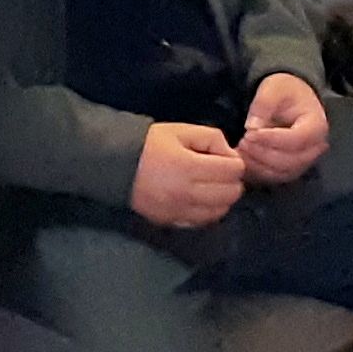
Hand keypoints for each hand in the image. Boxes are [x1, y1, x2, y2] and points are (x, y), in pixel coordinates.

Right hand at [130, 122, 247, 227]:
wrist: (117, 166)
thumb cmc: (151, 144)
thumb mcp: (182, 130)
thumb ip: (212, 138)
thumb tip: (230, 156)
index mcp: (190, 167)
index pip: (233, 170)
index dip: (235, 161)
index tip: (224, 157)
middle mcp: (187, 193)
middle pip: (231, 193)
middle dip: (232, 180)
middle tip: (221, 171)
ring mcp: (180, 211)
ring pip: (220, 211)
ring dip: (223, 198)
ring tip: (212, 186)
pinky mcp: (172, 221)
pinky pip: (203, 221)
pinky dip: (209, 211)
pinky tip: (202, 199)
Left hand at [238, 71, 330, 184]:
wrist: (292, 99)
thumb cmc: (285, 91)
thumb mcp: (273, 88)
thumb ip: (263, 104)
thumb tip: (252, 127)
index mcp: (317, 125)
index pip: (296, 140)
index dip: (271, 139)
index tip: (248, 133)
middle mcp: (316, 148)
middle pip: (290, 161)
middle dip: (263, 154)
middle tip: (242, 142)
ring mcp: (305, 161)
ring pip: (282, 173)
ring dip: (259, 165)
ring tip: (241, 149)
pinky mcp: (292, 169)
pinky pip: (276, 178)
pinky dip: (258, 172)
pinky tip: (244, 159)